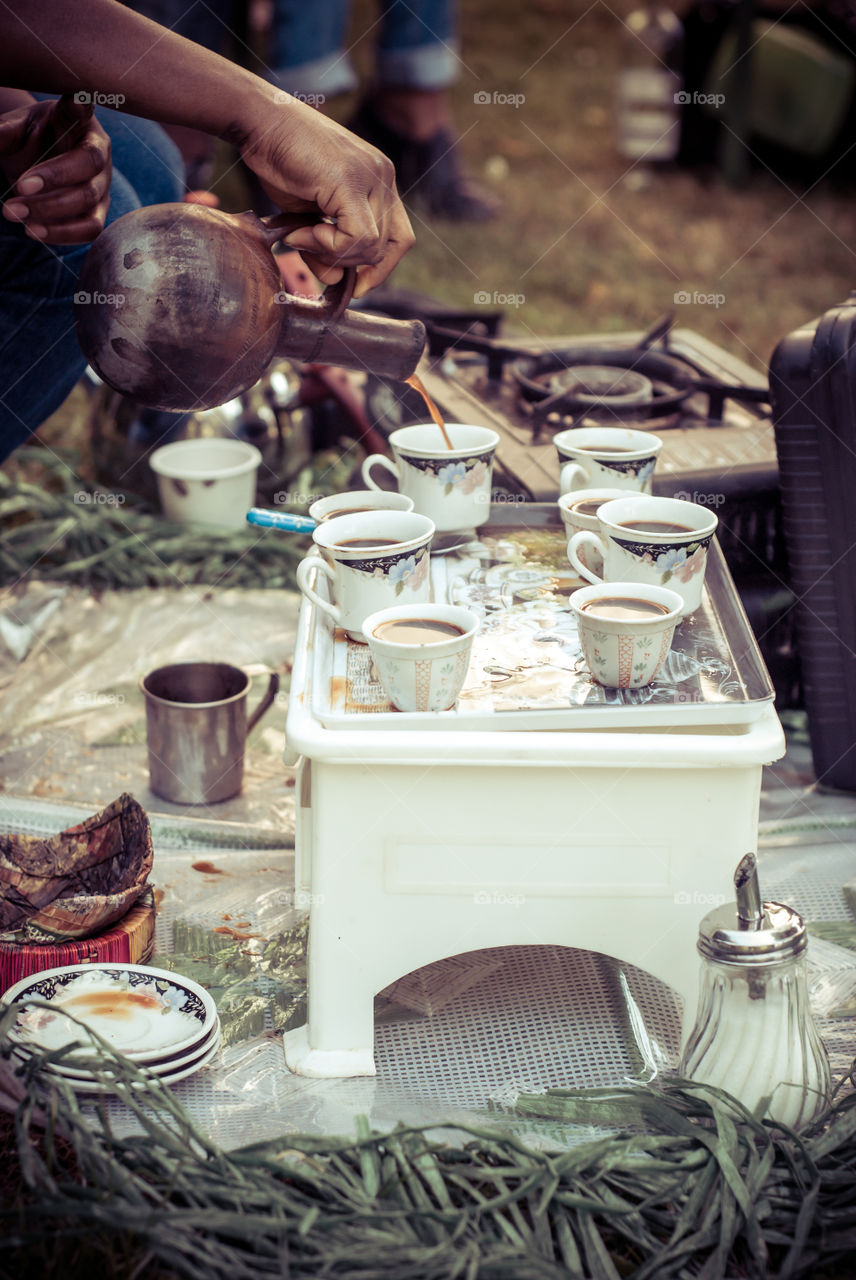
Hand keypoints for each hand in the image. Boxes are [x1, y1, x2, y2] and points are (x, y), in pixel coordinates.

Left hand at [0, 93, 110, 243]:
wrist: (42, 164)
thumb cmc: (32, 140)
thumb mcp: (15, 130)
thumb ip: (3, 132)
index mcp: (79, 122)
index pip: (82, 111)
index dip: (80, 107)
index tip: (76, 98)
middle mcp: (99, 152)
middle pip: (87, 167)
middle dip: (52, 181)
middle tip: (16, 190)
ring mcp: (103, 184)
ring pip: (88, 202)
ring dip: (52, 214)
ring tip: (15, 215)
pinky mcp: (98, 212)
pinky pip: (88, 229)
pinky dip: (60, 234)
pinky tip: (32, 230)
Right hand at [240, 97, 413, 296]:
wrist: (259, 123)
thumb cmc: (279, 162)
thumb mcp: (309, 215)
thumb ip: (328, 246)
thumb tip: (339, 280)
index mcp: (379, 182)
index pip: (399, 238)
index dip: (381, 268)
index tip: (355, 284)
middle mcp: (383, 177)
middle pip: (389, 247)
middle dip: (348, 264)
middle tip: (311, 255)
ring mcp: (371, 176)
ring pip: (373, 247)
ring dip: (332, 254)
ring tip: (300, 236)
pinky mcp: (352, 181)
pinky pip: (358, 238)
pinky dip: (328, 246)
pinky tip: (302, 232)